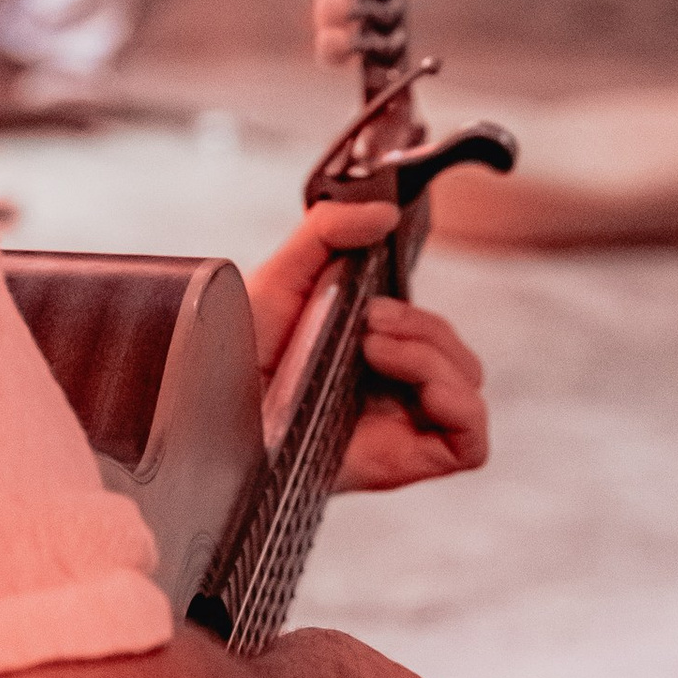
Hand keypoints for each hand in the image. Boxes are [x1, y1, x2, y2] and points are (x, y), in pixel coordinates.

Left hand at [247, 200, 489, 492]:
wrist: (205, 415)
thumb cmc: (232, 354)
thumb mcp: (279, 275)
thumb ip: (329, 230)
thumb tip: (387, 214)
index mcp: (368, 353)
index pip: (431, 332)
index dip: (416, 315)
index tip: (373, 301)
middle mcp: (387, 392)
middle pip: (457, 355)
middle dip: (424, 328)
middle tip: (368, 323)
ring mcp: (398, 427)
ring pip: (467, 387)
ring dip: (434, 357)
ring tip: (373, 351)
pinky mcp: (403, 463)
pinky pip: (471, 443)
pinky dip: (462, 408)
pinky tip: (424, 389)